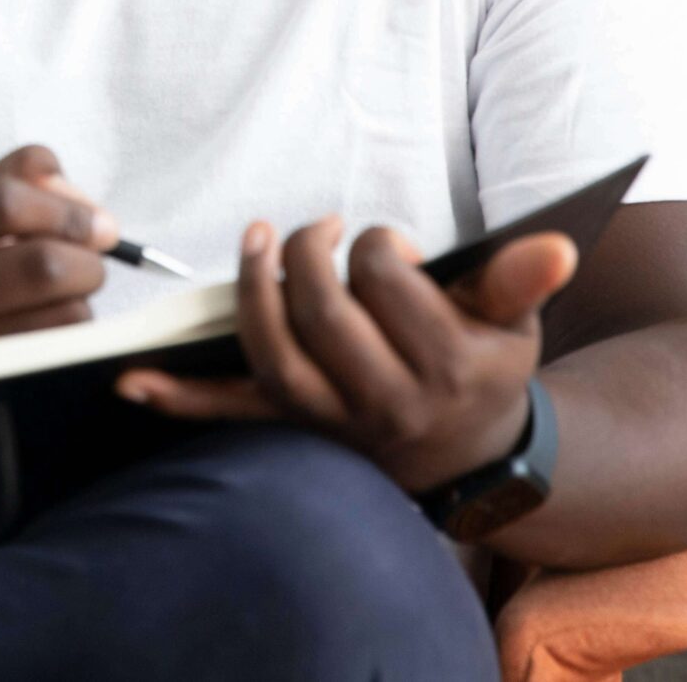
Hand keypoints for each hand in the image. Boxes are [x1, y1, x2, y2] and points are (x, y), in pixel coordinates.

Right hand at [0, 144, 116, 439]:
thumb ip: (8, 179)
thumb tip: (79, 197)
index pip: (3, 204)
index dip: (67, 208)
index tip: (97, 222)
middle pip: (44, 267)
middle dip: (89, 260)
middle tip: (89, 261)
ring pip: (63, 322)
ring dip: (81, 305)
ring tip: (58, 301)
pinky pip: (55, 366)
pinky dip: (69, 345)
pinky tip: (44, 335)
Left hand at [115, 217, 578, 492]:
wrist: (473, 457)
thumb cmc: (484, 365)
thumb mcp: (514, 321)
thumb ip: (520, 278)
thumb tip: (555, 243)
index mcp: (446, 365)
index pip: (383, 279)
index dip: (375, 246)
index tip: (385, 246)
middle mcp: (387, 402)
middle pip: (324, 313)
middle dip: (312, 255)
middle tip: (318, 229)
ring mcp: (335, 423)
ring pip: (275, 357)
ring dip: (252, 294)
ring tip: (255, 242)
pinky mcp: (296, 430)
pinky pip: (232, 417)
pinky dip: (180, 400)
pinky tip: (131, 382)